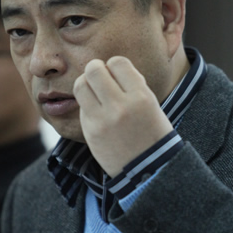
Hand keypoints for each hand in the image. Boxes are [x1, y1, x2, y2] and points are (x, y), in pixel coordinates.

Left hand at [73, 56, 173, 176]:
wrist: (149, 170)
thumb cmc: (152, 133)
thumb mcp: (152, 104)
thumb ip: (132, 84)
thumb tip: (109, 66)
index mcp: (141, 96)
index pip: (117, 62)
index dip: (115, 66)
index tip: (118, 76)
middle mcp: (120, 106)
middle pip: (93, 69)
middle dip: (95, 70)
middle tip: (101, 79)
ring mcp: (102, 120)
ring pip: (80, 85)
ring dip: (86, 84)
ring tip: (95, 93)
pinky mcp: (90, 132)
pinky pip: (81, 106)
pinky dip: (87, 105)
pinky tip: (98, 113)